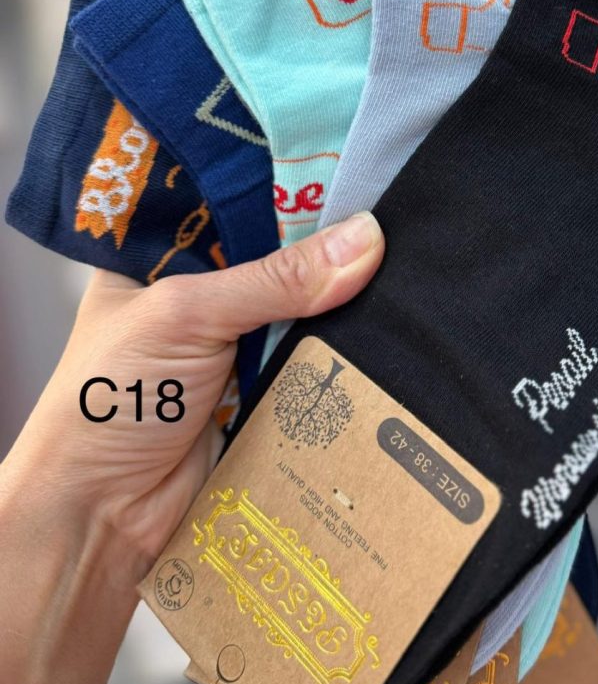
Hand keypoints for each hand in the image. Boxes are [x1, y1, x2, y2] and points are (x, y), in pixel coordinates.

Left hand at [5, 211, 383, 581]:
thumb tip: (364, 240)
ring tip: (405, 274)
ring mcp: (239, 346)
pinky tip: (390, 336)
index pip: (238, 201)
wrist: (106, 517)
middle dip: (330, 246)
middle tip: (394, 222)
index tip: (356, 166)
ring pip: (307, 311)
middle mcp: (204, 294)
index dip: (291, 184)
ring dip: (344, 305)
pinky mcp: (268, 393)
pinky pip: (318, 363)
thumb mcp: (187, 315)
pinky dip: (345, 356)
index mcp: (164, 255)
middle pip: (282, 255)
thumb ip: (275, 279)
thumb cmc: (111, 404)